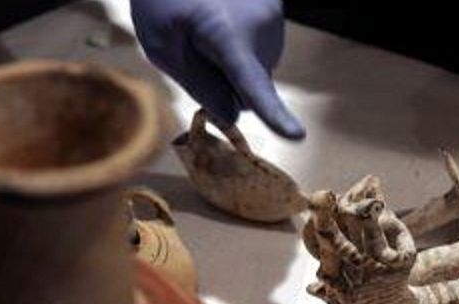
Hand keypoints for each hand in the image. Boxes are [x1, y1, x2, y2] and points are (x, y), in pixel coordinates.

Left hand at [131, 0, 304, 138]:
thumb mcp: (161, 43)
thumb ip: (196, 85)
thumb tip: (233, 116)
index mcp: (227, 35)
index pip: (253, 86)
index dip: (274, 115)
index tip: (297, 136)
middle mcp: (261, 27)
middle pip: (249, 88)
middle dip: (225, 83)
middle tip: (193, 45)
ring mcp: (274, 17)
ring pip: (256, 69)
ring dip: (232, 60)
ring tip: (206, 23)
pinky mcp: (277, 10)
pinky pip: (261, 49)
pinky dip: (242, 44)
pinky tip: (221, 17)